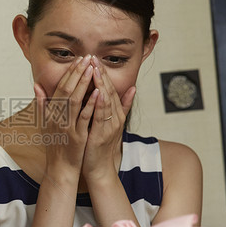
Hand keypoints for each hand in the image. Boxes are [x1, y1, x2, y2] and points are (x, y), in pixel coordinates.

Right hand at [36, 55, 98, 178]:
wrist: (60, 169)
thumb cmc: (56, 146)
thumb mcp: (45, 123)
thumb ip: (42, 104)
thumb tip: (36, 86)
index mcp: (51, 113)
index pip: (60, 87)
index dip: (69, 73)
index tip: (79, 60)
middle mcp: (56, 117)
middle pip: (66, 90)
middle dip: (77, 73)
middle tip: (87, 58)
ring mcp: (66, 126)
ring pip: (74, 100)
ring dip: (83, 84)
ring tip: (92, 69)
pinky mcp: (76, 136)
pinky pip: (83, 117)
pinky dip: (90, 104)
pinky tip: (98, 93)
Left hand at [82, 57, 135, 184]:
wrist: (98, 168)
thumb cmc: (99, 145)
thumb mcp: (109, 123)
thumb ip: (120, 107)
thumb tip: (132, 89)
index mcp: (114, 113)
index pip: (108, 88)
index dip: (102, 73)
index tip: (94, 59)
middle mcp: (115, 117)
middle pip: (109, 91)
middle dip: (101, 74)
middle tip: (93, 57)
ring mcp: (110, 126)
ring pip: (107, 101)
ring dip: (101, 84)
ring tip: (96, 69)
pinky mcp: (103, 134)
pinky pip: (101, 116)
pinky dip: (99, 104)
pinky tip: (97, 92)